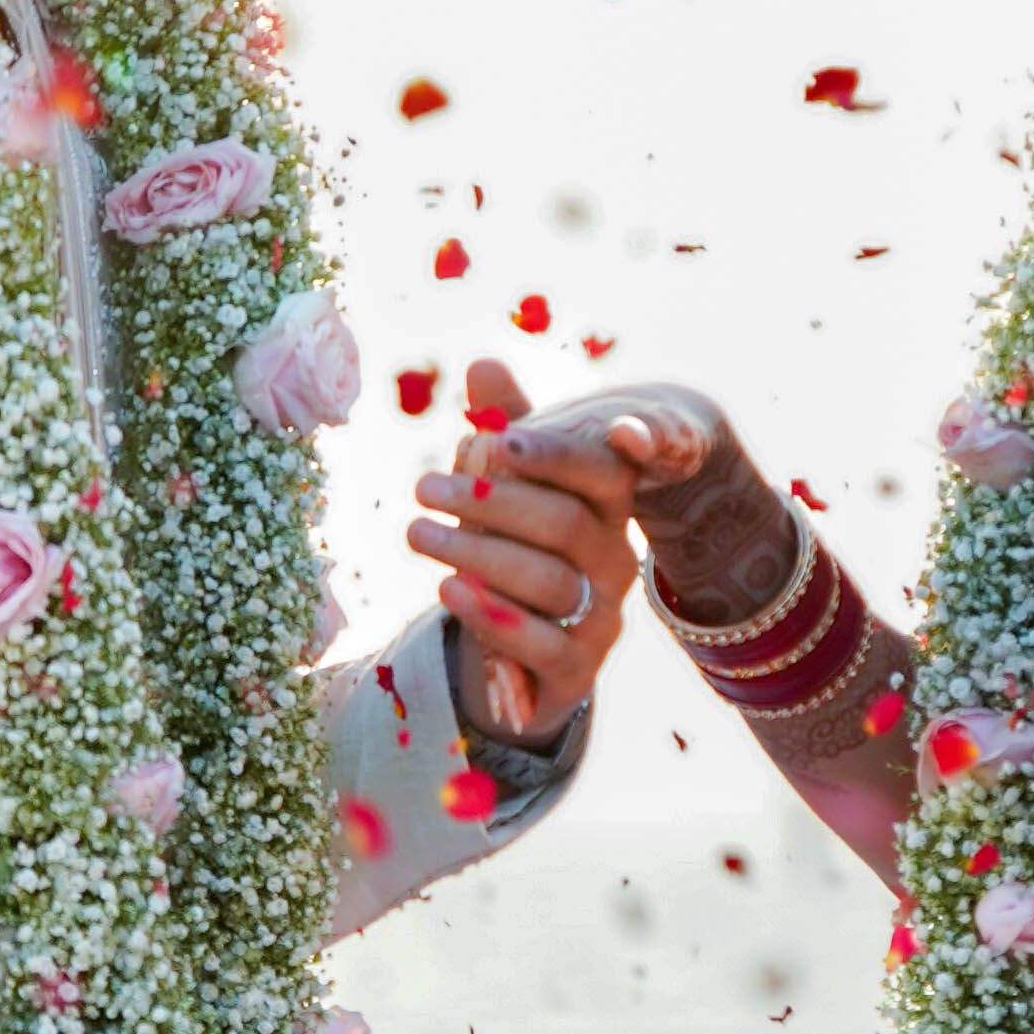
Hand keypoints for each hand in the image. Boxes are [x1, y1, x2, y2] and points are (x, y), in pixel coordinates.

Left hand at [404, 355, 645, 744]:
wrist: (529, 651)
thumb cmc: (521, 547)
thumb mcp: (514, 487)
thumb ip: (505, 427)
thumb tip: (482, 364)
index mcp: (610, 505)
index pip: (599, 471)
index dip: (552, 454)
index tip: (493, 440)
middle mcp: (617, 558)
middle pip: (565, 525)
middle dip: (491, 503)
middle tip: (424, 487)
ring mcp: (601, 616)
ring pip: (550, 582)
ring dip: (477, 554)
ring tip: (417, 532)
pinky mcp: (576, 668)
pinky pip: (542, 643)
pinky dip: (491, 615)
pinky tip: (446, 588)